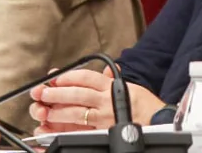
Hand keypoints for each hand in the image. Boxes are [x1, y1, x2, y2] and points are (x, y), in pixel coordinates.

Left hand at [29, 68, 163, 133]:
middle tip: (41, 93)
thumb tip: (100, 69)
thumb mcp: (127, 85)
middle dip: (56, 93)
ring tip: (43, 111)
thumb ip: (109, 78)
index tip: (52, 77)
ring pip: (77, 112)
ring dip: (57, 112)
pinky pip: (83, 131)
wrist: (161, 123)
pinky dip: (67, 130)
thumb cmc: (145, 105)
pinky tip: (55, 129)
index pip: (84, 77)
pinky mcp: (106, 132)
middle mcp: (107, 100)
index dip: (66, 76)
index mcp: (111, 86)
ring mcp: (106, 118)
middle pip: (77, 93)